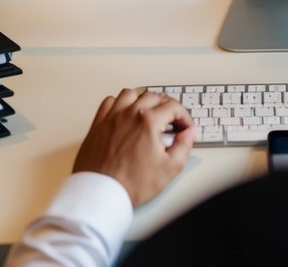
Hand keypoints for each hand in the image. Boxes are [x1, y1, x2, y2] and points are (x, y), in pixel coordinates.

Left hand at [72, 89, 195, 206]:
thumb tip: (189, 133)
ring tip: (149, 113)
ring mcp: (112, 117)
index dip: (185, 117)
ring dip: (143, 100)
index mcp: (148, 121)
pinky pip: (110, 102)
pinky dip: (120, 104)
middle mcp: (129, 114)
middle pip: (154, 96)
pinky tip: (125, 114)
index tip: (185, 127)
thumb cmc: (130, 183)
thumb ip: (184, 146)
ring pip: (131, 94)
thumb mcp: (170, 168)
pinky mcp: (98, 124)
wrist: (101, 193)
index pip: (174, 107)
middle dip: (167, 107)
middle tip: (171, 120)